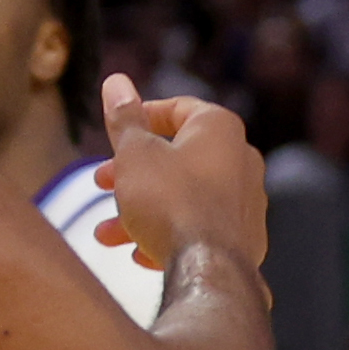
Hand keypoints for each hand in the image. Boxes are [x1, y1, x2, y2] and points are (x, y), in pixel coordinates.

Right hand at [87, 74, 269, 284]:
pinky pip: (198, 226)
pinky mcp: (245, 239)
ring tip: (106, 233)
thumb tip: (116, 81)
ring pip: (183, 196)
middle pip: (176, 156)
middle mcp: (241, 160)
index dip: (141, 116)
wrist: (208, 269)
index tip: (115, 132)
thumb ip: (124, 116)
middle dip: (132, 172)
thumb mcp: (133, 153)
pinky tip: (139, 253)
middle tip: (101, 183)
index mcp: (219, 129)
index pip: (178, 108)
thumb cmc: (169, 200)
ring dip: (141, 208)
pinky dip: (168, 231)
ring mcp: (247, 203)